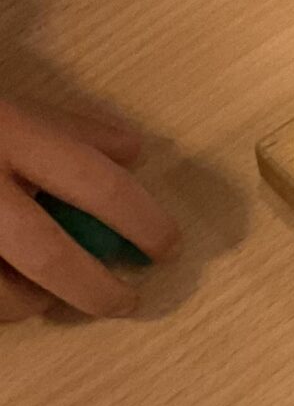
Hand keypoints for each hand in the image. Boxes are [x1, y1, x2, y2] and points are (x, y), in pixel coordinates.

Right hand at [0, 96, 180, 318]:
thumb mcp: (4, 101)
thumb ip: (64, 126)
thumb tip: (133, 153)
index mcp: (6, 132)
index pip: (98, 184)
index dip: (144, 222)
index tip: (166, 247)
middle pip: (47, 255)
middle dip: (95, 288)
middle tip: (124, 301)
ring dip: (31, 305)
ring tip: (49, 300)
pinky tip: (5, 296)